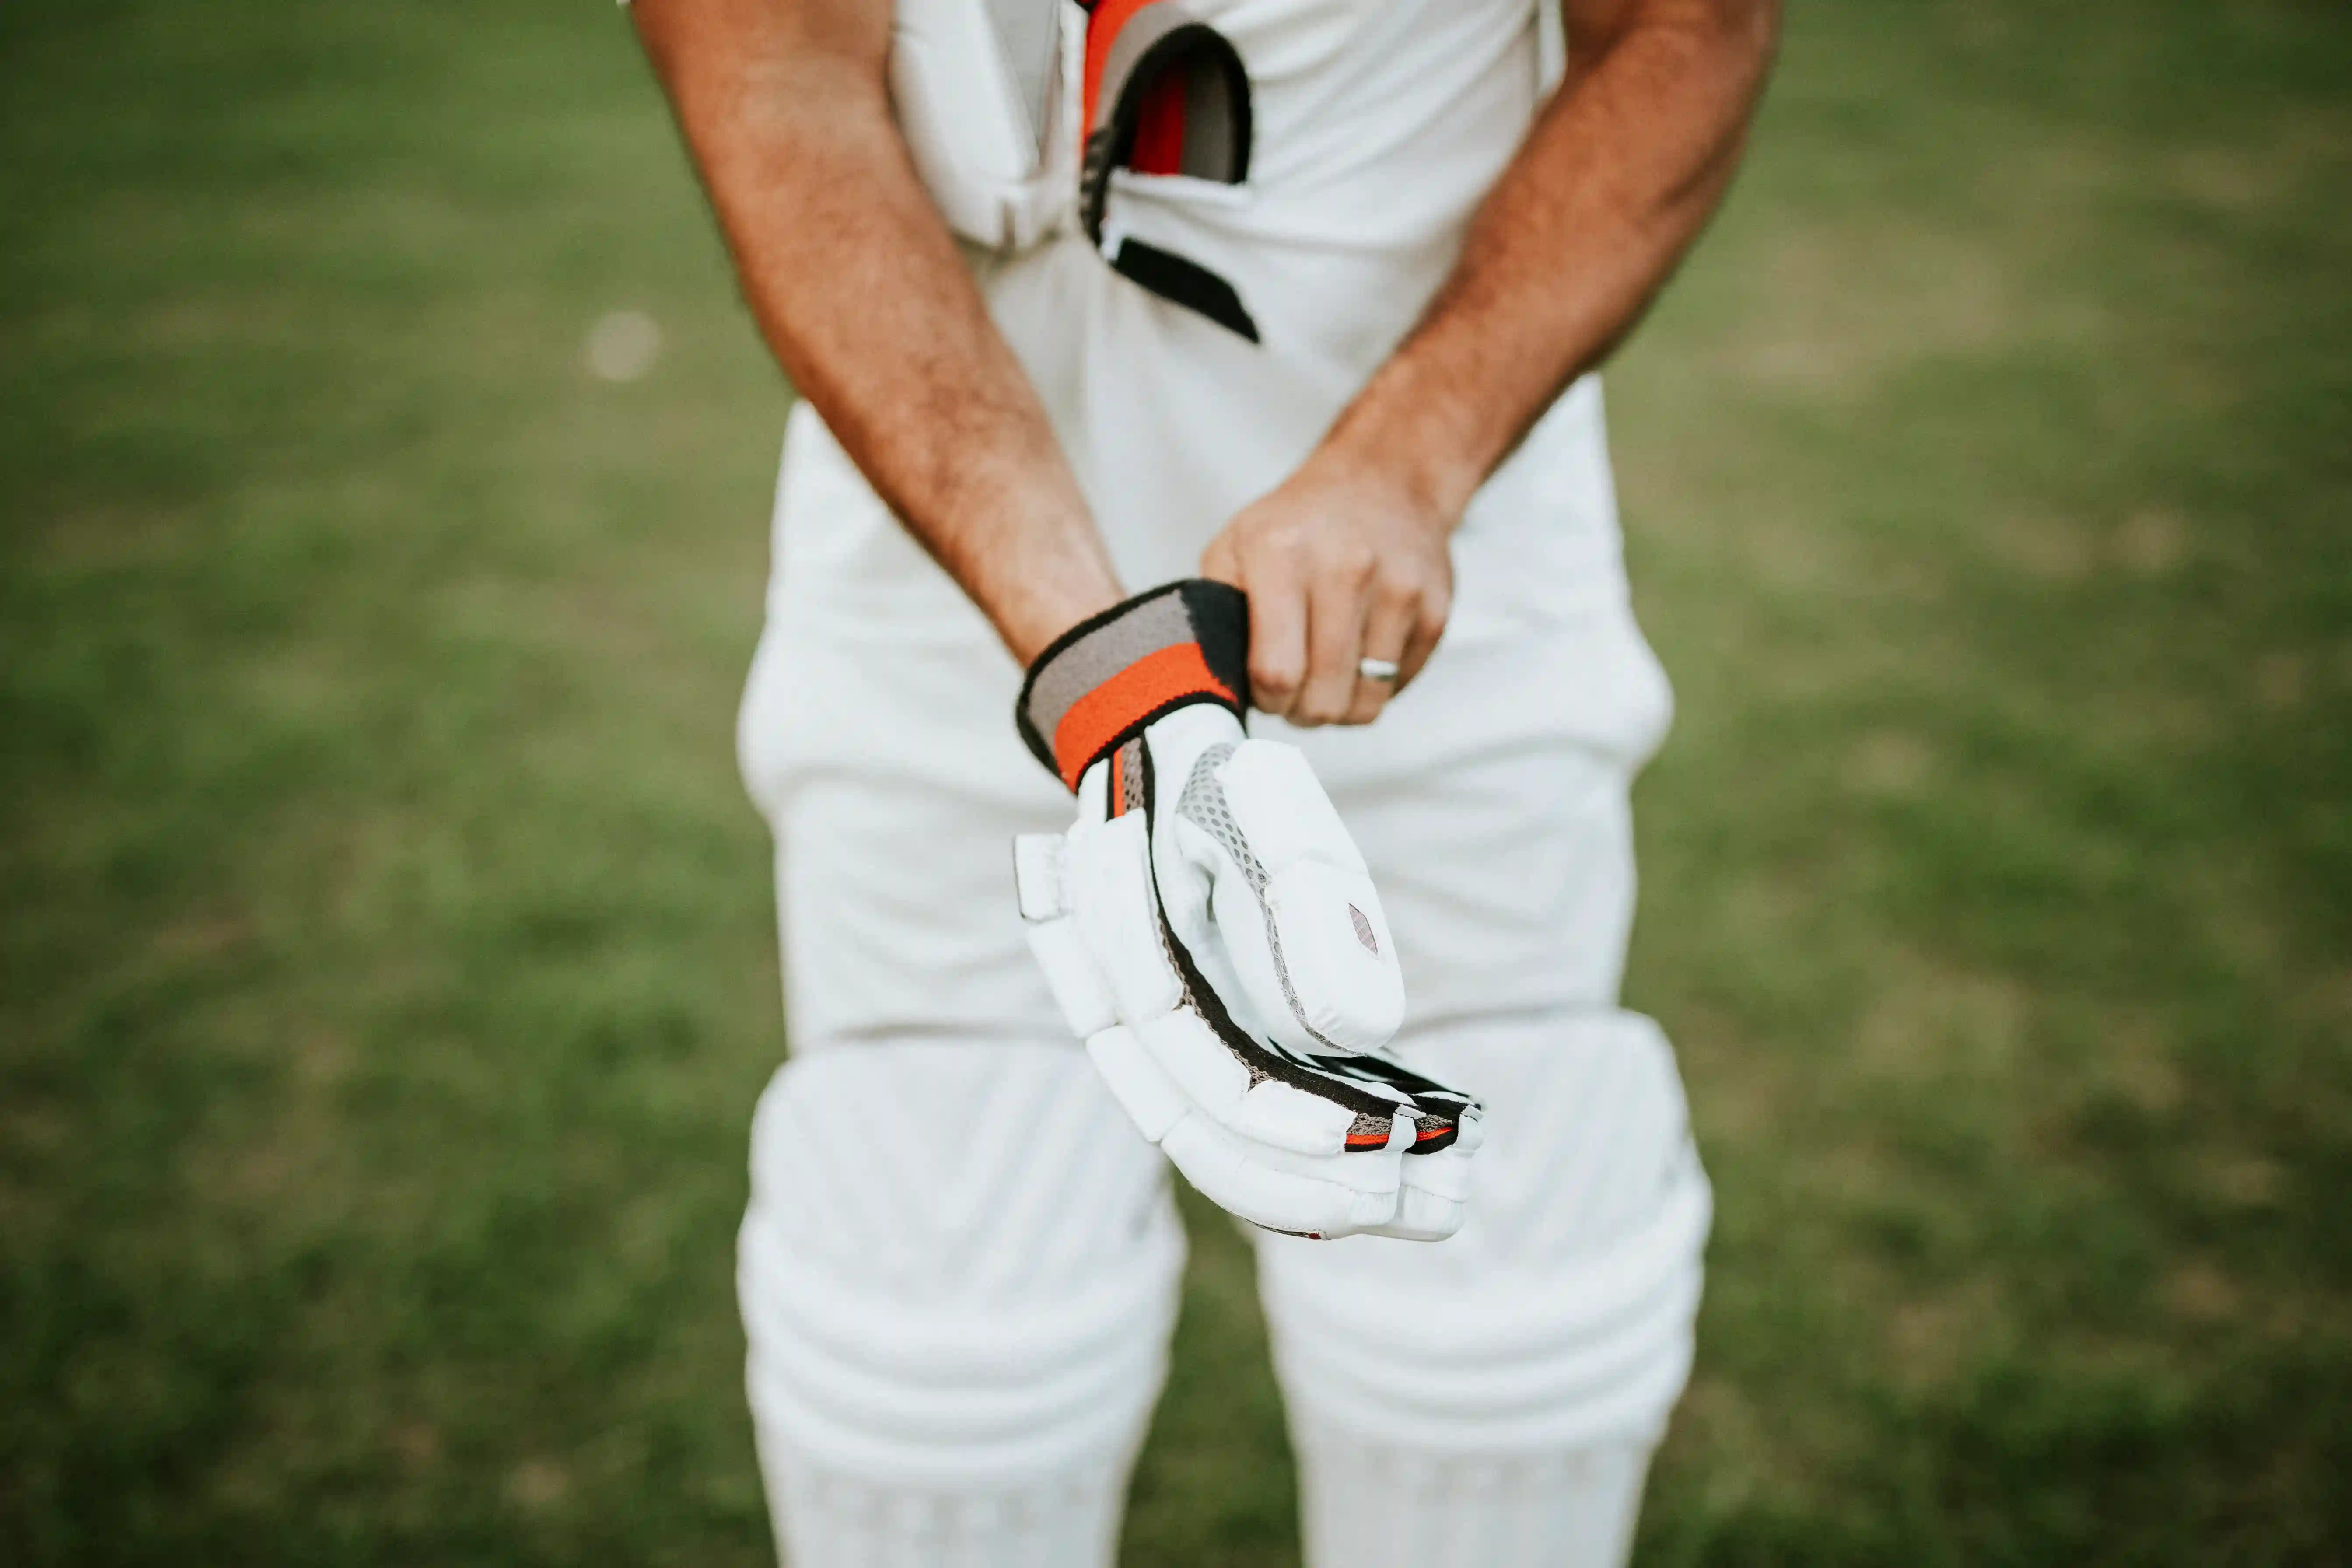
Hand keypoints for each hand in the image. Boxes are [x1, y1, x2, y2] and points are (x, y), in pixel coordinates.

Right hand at [1012, 582, 1485, 1240]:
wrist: (1155, 763)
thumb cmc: (1216, 785)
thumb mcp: (1261, 812)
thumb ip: (1299, 904)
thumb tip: (1361, 1030)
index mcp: (1127, 948)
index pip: (1195, 1060)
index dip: (1277, 1116)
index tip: (1372, 1141)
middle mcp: (1120, 1009)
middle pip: (1195, 1129)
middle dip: (1301, 1182)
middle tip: (1410, 1204)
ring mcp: (1144, 1038)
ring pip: (1207, 1141)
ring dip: (1302, 1190)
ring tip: (1421, 1208)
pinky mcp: (1184, 1047)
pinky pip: (1223, 1124)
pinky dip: (1288, 1167)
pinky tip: (1371, 1190)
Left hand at [1199, 455, 1454, 726]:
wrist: (1382, 480)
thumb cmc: (1296, 525)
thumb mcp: (1234, 548)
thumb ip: (1215, 613)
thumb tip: (1210, 684)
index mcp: (1283, 555)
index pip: (1276, 673)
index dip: (1266, 698)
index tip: (1264, 687)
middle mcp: (1347, 569)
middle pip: (1322, 699)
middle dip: (1300, 710)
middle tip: (1293, 689)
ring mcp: (1399, 591)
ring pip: (1364, 704)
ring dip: (1338, 706)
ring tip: (1323, 676)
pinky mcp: (1434, 611)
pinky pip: (1397, 688)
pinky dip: (1373, 686)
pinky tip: (1358, 653)